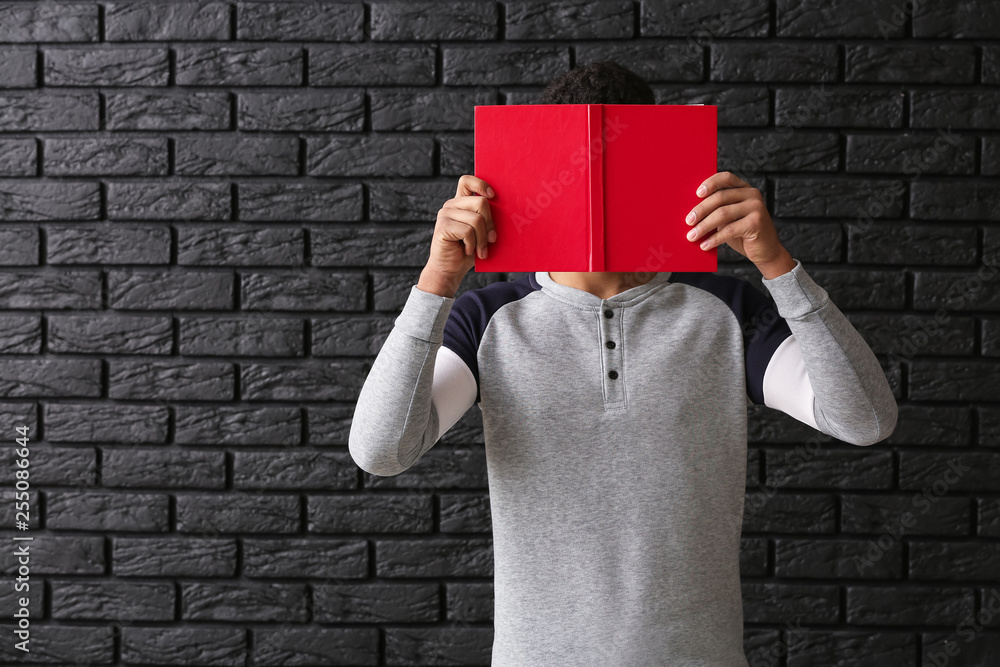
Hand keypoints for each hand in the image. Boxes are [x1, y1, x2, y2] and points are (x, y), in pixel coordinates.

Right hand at [417, 175, 496, 297]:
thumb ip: (486, 219)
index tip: (493, 196)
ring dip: (482, 239)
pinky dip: (473, 244)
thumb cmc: (468, 251)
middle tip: (492, 240)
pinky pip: (467, 231)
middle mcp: (451, 205)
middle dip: (490, 224)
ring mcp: (445, 215)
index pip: (467, 181)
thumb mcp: (481, 233)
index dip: (481, 184)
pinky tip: (469, 251)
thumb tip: (509, 211)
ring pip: (476, 219)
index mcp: (460, 203)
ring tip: (481, 251)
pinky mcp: (443, 227)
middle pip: (480, 202)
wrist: (450, 270)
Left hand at [684, 171, 788, 267]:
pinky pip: (729, 230)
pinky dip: (714, 239)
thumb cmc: (742, 234)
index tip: (696, 194)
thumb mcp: (729, 219)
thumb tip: (691, 213)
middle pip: (720, 197)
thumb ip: (717, 211)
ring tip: (692, 236)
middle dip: (701, 210)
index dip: (711, 183)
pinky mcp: (756, 223)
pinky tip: (705, 245)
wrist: (765, 251)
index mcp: (744, 189)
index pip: (726, 178)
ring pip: (723, 214)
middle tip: (688, 221)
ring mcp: (756, 207)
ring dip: (704, 226)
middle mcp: (752, 194)